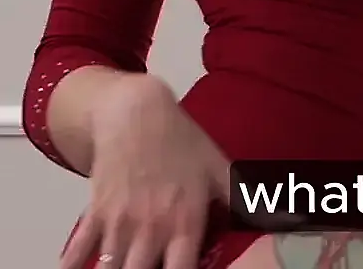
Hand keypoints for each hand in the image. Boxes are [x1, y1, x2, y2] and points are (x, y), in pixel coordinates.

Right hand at [57, 76, 230, 268]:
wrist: (137, 110)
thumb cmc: (181, 141)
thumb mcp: (219, 169)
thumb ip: (247, 201)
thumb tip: (288, 217)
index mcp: (185, 220)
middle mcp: (151, 226)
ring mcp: (120, 220)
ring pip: (110, 267)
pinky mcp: (95, 210)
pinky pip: (79, 247)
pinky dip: (73, 262)